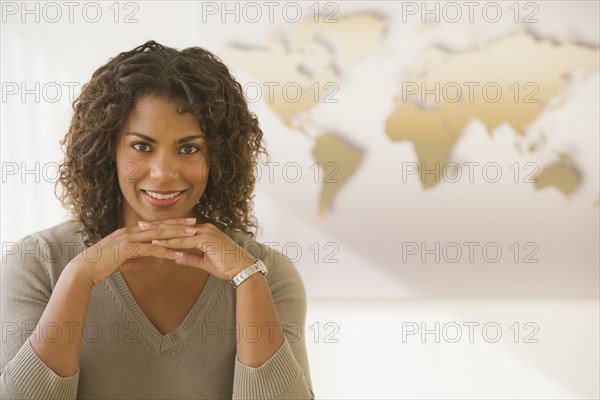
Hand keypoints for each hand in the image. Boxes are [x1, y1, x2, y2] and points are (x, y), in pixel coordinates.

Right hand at [70, 218, 198, 286]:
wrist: (84, 270)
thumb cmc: (100, 266)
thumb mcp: (120, 262)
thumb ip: (132, 260)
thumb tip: (142, 263)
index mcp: (130, 233)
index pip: (155, 226)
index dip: (171, 223)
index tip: (185, 223)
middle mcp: (131, 232)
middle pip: (159, 226)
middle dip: (178, 224)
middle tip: (195, 223)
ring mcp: (129, 239)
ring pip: (158, 235)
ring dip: (176, 235)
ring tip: (192, 235)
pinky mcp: (127, 249)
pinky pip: (150, 249)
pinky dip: (165, 251)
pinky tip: (177, 254)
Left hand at [141, 220, 256, 279]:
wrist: (243, 269)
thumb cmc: (228, 266)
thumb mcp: (205, 262)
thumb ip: (191, 258)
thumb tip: (176, 257)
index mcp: (204, 231)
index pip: (179, 227)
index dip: (163, 227)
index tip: (148, 228)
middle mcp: (204, 228)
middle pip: (175, 225)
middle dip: (157, 225)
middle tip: (140, 225)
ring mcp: (206, 232)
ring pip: (177, 231)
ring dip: (159, 232)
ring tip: (144, 232)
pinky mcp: (207, 240)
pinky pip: (184, 241)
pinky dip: (170, 242)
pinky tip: (158, 243)